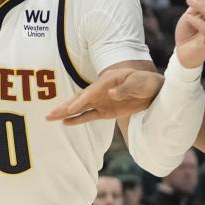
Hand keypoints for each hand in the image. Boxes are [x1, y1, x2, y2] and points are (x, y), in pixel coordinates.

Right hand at [46, 69, 163, 124]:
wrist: (155, 91)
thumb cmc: (148, 82)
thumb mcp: (140, 82)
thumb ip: (126, 88)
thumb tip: (111, 94)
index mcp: (107, 81)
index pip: (91, 92)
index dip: (81, 101)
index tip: (70, 109)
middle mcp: (100, 91)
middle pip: (79, 99)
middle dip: (64, 106)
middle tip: (48, 114)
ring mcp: (101, 101)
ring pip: (80, 108)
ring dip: (66, 113)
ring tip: (50, 117)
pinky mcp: (105, 111)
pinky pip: (89, 116)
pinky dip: (77, 120)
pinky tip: (65, 123)